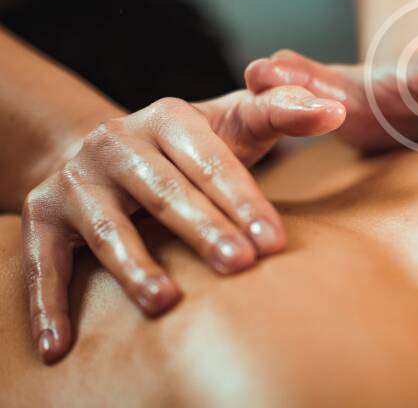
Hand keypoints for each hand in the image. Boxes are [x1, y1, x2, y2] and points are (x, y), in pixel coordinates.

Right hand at [21, 87, 344, 363]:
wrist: (108, 154)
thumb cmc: (190, 148)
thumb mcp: (233, 123)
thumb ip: (282, 114)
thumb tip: (337, 110)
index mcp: (169, 118)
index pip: (213, 162)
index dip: (245, 202)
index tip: (275, 243)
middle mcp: (117, 142)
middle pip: (165, 193)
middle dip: (204, 230)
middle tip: (240, 266)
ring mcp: (77, 180)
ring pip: (108, 227)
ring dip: (134, 266)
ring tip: (166, 302)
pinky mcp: (42, 215)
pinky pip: (44, 262)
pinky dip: (48, 303)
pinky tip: (59, 344)